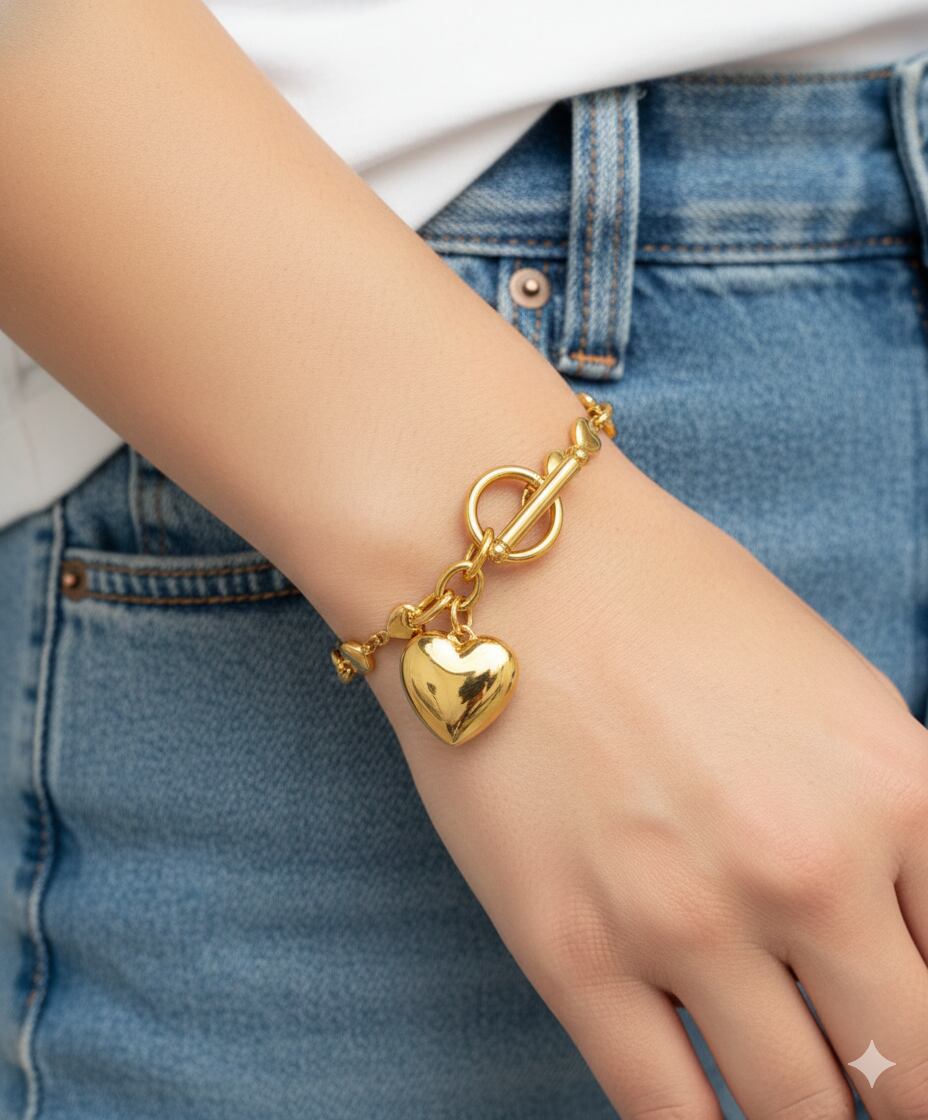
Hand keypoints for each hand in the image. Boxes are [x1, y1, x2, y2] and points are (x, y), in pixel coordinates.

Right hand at [369, 447, 927, 1119]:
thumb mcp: (827, 685)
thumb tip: (903, 925)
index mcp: (890, 788)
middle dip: (901, 1088)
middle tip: (876, 1078)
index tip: (911, 1026)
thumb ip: (892, 815)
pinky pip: (668, 1115)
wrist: (503, 571)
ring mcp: (685, 921)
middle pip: (911, 1073)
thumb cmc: (665, 601)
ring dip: (812, 1109)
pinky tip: (710, 1109)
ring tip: (798, 1086)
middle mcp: (805, 869)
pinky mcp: (573, 954)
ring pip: (799, 1112)